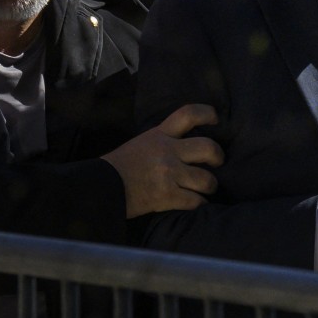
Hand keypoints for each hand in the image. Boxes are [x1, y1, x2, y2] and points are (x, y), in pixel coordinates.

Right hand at [102, 104, 223, 217]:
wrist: (99, 187)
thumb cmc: (119, 167)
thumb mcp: (141, 143)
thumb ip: (163, 141)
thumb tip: (185, 145)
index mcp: (159, 135)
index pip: (187, 114)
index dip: (206, 113)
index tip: (216, 118)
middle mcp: (167, 151)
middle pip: (208, 148)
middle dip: (218, 157)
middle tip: (218, 162)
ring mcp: (168, 174)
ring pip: (206, 179)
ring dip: (210, 186)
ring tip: (206, 188)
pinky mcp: (167, 196)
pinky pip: (195, 201)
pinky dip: (199, 204)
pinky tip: (196, 203)